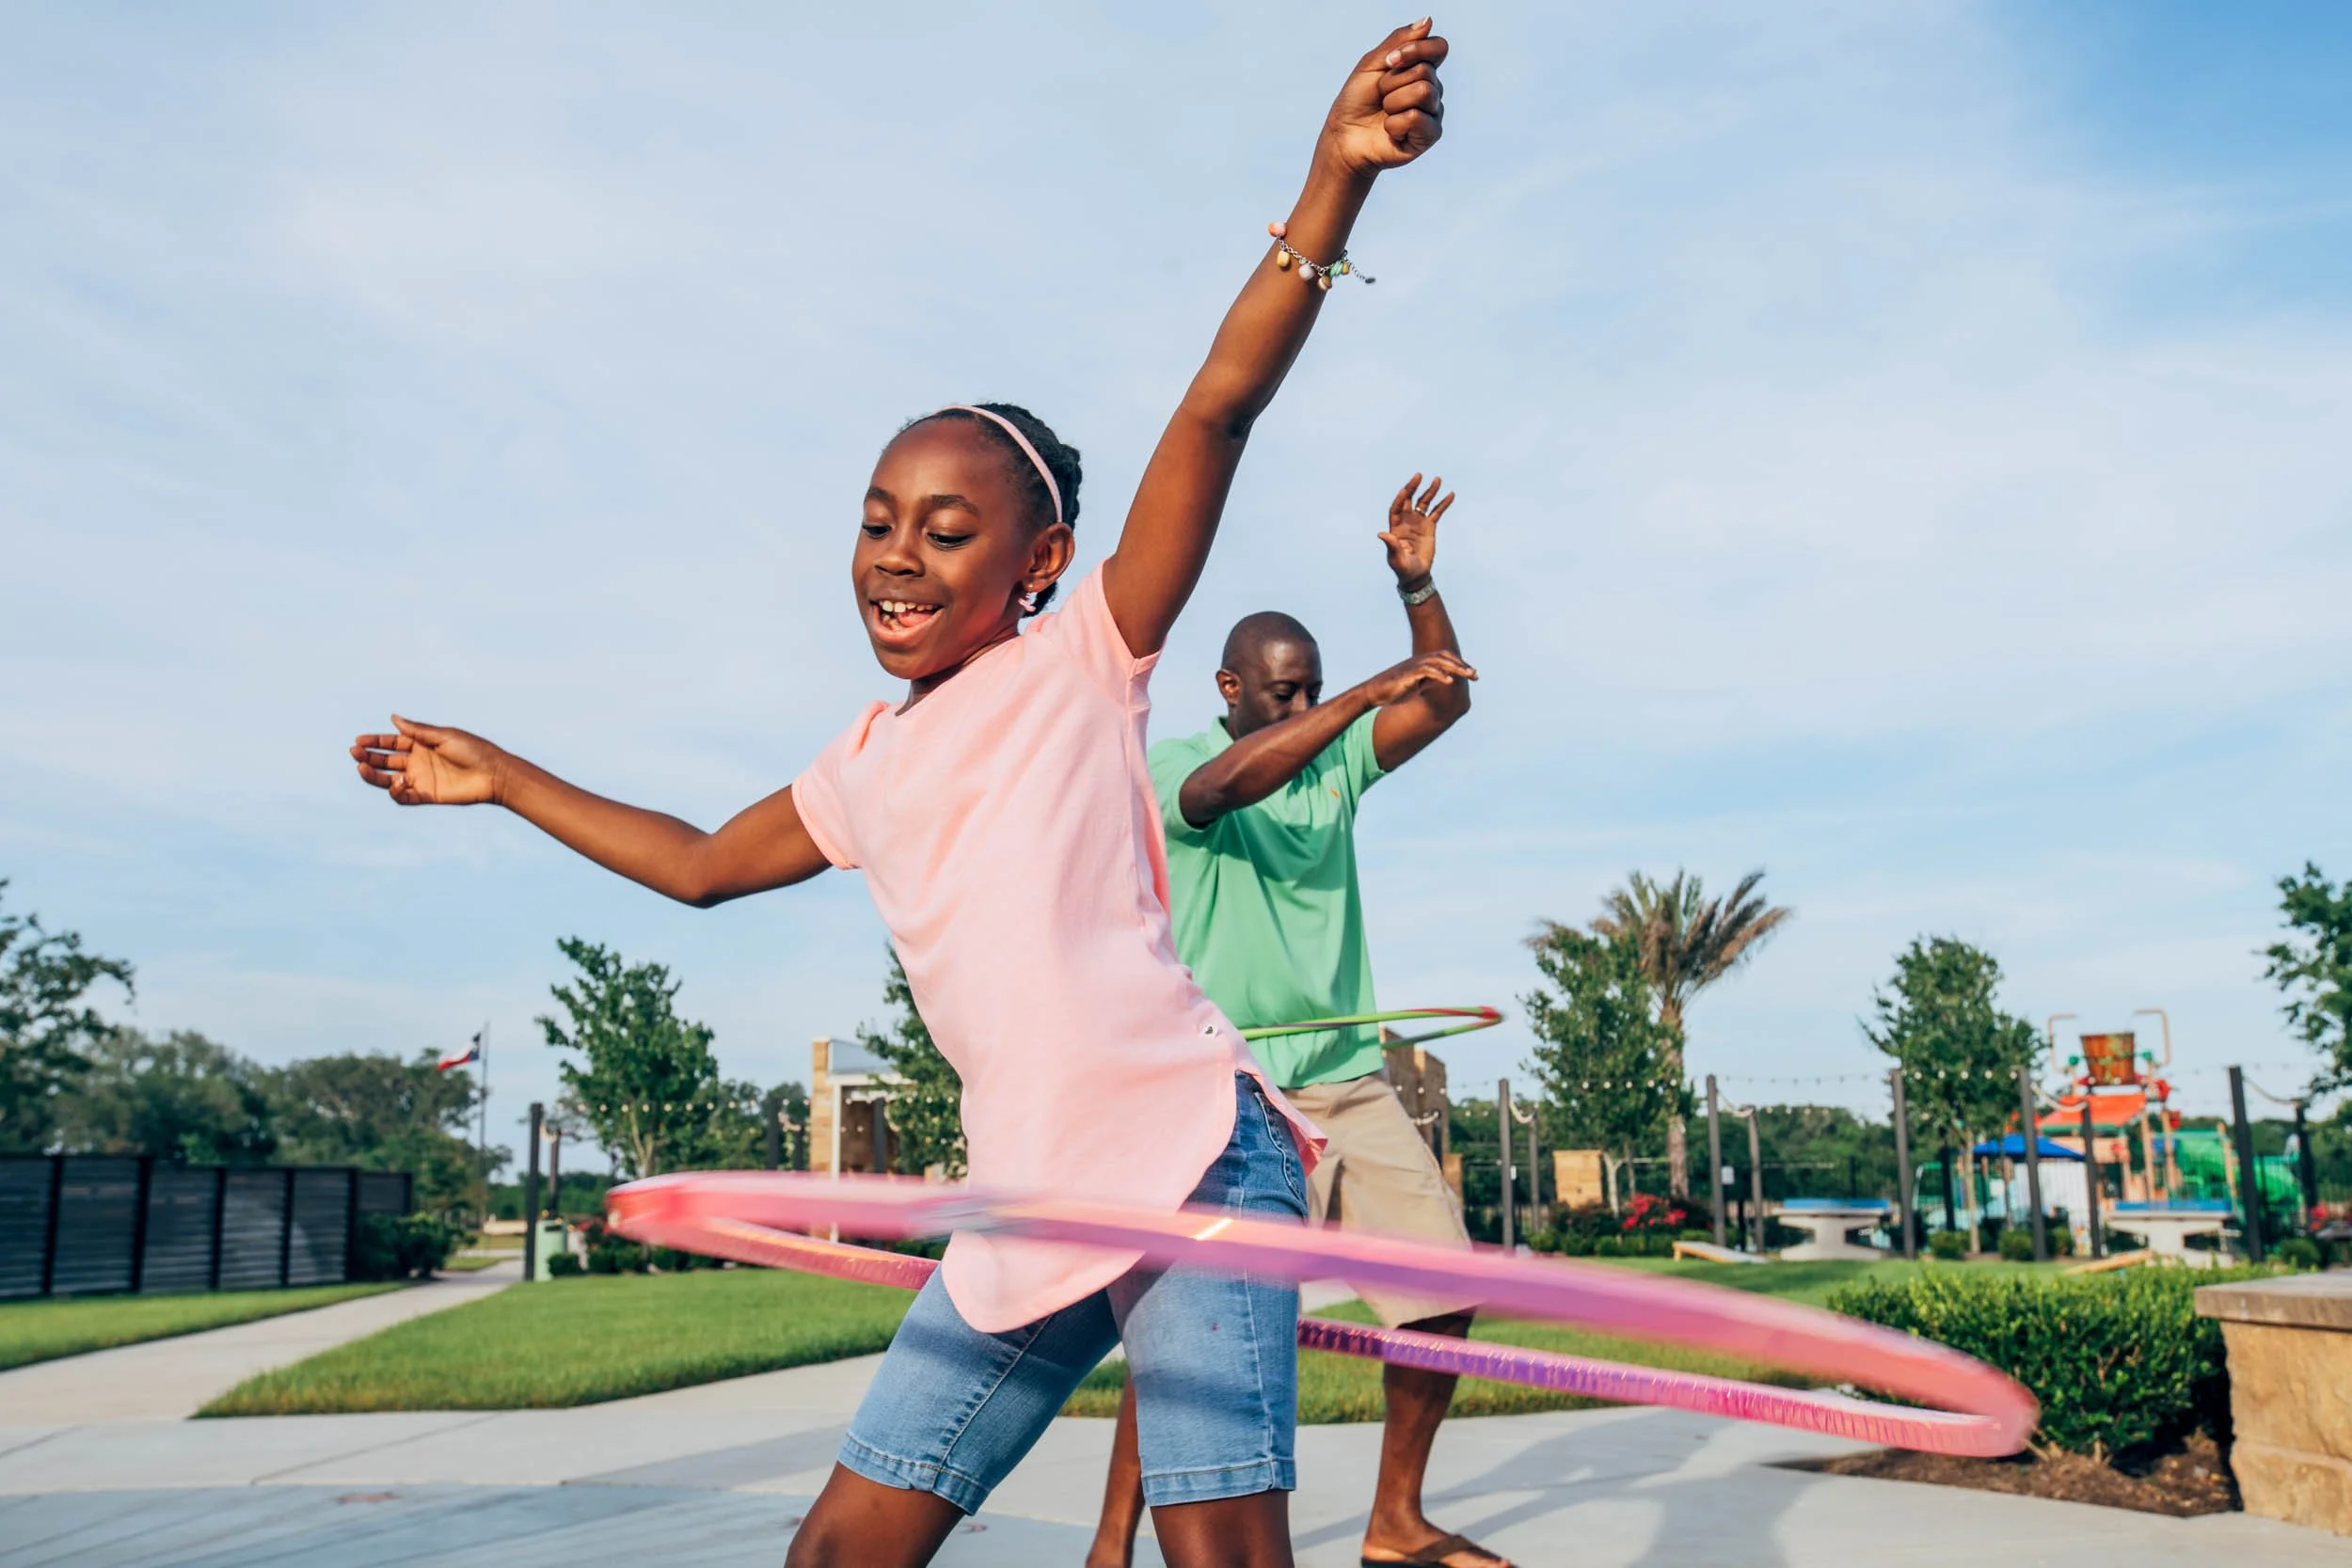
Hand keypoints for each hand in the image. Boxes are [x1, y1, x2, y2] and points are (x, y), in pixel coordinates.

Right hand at [351, 716, 502, 805]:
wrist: (493, 774)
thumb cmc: (473, 750)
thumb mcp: (443, 736)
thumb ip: (417, 731)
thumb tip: (393, 718)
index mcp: (421, 744)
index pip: (391, 742)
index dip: (374, 741)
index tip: (359, 740)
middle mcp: (417, 761)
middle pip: (385, 760)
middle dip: (368, 757)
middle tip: (355, 753)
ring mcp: (420, 779)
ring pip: (388, 779)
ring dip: (373, 775)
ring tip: (362, 768)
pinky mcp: (426, 795)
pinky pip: (403, 797)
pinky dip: (395, 792)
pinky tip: (397, 783)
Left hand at [1322, 19, 1448, 175]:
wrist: (1344, 137)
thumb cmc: (1356, 100)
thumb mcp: (1373, 63)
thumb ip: (1400, 41)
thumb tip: (1428, 20)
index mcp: (1421, 68)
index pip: (1439, 47)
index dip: (1416, 50)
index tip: (1390, 61)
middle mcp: (1432, 88)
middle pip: (1425, 70)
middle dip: (1392, 82)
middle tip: (1380, 96)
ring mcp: (1433, 112)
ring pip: (1422, 91)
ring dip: (1392, 101)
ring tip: (1384, 113)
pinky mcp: (1430, 136)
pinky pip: (1416, 118)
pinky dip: (1394, 124)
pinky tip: (1390, 131)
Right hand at [1362, 650, 1476, 707]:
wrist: (1375, 692)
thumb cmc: (1394, 690)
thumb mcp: (1416, 685)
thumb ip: (1429, 681)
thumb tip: (1443, 682)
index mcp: (1422, 663)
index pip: (1446, 659)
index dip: (1460, 664)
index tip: (1473, 674)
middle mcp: (1420, 661)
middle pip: (1445, 658)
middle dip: (1462, 666)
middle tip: (1475, 675)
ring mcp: (1414, 666)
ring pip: (1439, 662)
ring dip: (1455, 668)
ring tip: (1467, 675)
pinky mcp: (1408, 674)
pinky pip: (1426, 671)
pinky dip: (1439, 675)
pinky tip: (1449, 681)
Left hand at [1379, 471, 1453, 586]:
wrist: (1416, 575)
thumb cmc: (1403, 568)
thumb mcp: (1396, 558)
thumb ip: (1391, 545)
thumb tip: (1381, 534)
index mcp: (1395, 528)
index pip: (1396, 509)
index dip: (1400, 500)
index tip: (1405, 490)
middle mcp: (1406, 522)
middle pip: (1409, 500)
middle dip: (1413, 488)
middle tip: (1419, 475)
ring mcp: (1418, 523)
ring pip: (1424, 503)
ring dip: (1430, 491)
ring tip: (1437, 479)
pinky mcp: (1429, 527)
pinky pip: (1437, 512)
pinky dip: (1443, 503)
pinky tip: (1451, 495)